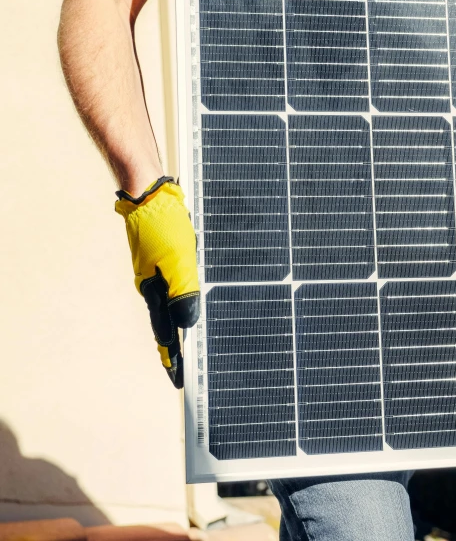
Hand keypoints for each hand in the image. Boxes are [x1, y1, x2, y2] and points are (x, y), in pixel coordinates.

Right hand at [115, 177, 199, 387]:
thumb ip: (183, 293)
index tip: (177, 379)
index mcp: (156, 291)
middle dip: (174, 347)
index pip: (165, 333)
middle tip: (180, 369)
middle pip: (166, 323)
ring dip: (177, 326)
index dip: (172, 356)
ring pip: (169, 306)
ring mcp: (156, 273)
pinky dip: (180, 302)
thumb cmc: (164, 226)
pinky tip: (185, 304)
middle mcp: (153, 286)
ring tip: (183, 346)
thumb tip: (187, 323)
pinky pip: (173, 288)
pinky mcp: (161, 260)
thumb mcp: (179, 262)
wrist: (147, 196)